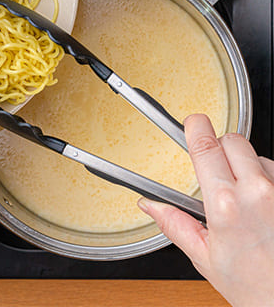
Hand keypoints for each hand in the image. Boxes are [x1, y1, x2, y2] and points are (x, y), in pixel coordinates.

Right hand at [138, 114, 273, 306]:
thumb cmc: (257, 290)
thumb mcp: (206, 258)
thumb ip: (174, 224)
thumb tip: (150, 206)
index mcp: (226, 205)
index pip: (205, 147)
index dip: (196, 127)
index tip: (193, 121)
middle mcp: (258, 192)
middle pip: (232, 140)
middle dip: (219, 147)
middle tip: (214, 168)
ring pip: (257, 154)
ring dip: (245, 165)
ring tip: (243, 194)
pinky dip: (266, 178)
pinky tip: (264, 202)